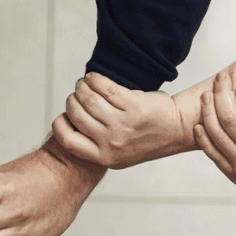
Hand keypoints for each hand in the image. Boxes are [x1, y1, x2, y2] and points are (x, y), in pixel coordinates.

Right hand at [52, 73, 189, 168]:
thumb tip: (68, 120)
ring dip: (82, 87)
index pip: (67, 140)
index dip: (60, 124)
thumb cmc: (143, 138)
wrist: (175, 130)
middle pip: (76, 114)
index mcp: (104, 157)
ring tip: (85, 84)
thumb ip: (95, 143)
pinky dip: (94, 79)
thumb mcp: (117, 153)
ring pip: (88, 99)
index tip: (66, 116)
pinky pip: (105, 87)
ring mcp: (123, 125)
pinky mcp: (133, 107)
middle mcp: (112, 143)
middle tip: (78, 95)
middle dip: (73, 100)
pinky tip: (94, 78)